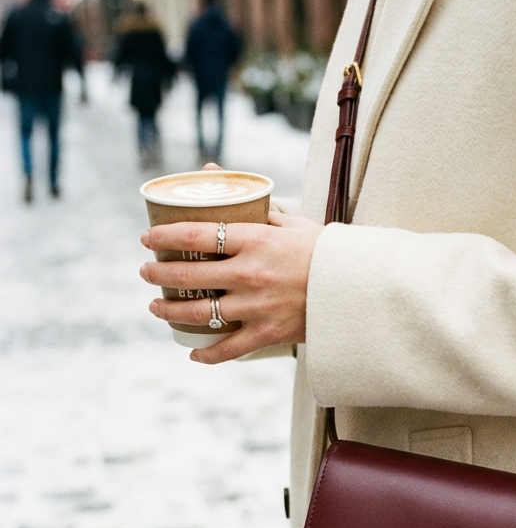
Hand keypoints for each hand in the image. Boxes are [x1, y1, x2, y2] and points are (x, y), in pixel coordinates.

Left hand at [140, 171, 321, 363]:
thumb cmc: (323, 250)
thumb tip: (212, 173)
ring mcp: (257, 307)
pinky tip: (193, 353)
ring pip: (198, 313)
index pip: (193, 235)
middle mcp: (249, 274)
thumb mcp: (290, 220)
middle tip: (147, 271)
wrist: (357, 288)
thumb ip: (252, 205)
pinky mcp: (268, 333)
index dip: (162, 236)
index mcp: (254, 241)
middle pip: (187, 276)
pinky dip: (207, 354)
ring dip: (169, 311)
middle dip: (157, 274)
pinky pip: (229, 349)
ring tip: (156, 307)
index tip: (147, 239)